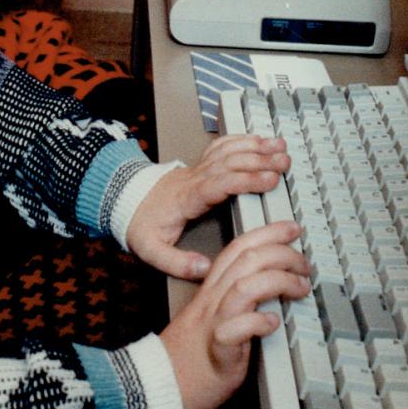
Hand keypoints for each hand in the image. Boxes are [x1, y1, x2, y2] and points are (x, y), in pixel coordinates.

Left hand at [126, 134, 289, 278]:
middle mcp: (195, 178)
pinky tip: (257, 139)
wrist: (123, 200)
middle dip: (259, 160)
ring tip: (279, 146)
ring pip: (228, 152)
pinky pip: (221, 147)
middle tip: (284, 162)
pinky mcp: (198, 166)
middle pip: (230, 163)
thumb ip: (177, 262)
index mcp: (188, 197)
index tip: (269, 180)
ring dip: (254, 147)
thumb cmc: (140, 223)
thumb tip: (205, 269)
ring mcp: (197, 169)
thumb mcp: (151, 250)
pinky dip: (240, 140)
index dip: (246, 179)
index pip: (221, 183)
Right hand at [159, 220, 310, 408]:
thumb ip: (238, 300)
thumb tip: (274, 288)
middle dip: (281, 253)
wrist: (164, 387)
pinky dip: (258, 321)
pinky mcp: (217, 350)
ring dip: (278, 281)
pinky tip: (272, 323)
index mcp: (211, 291)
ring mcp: (213, 323)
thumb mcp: (216, 317)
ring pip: (244, 287)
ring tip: (298, 288)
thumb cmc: (193, 356)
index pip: (238, 248)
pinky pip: (236, 329)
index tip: (291, 228)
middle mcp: (212, 301)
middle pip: (245, 260)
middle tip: (303, 264)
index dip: (267, 233)